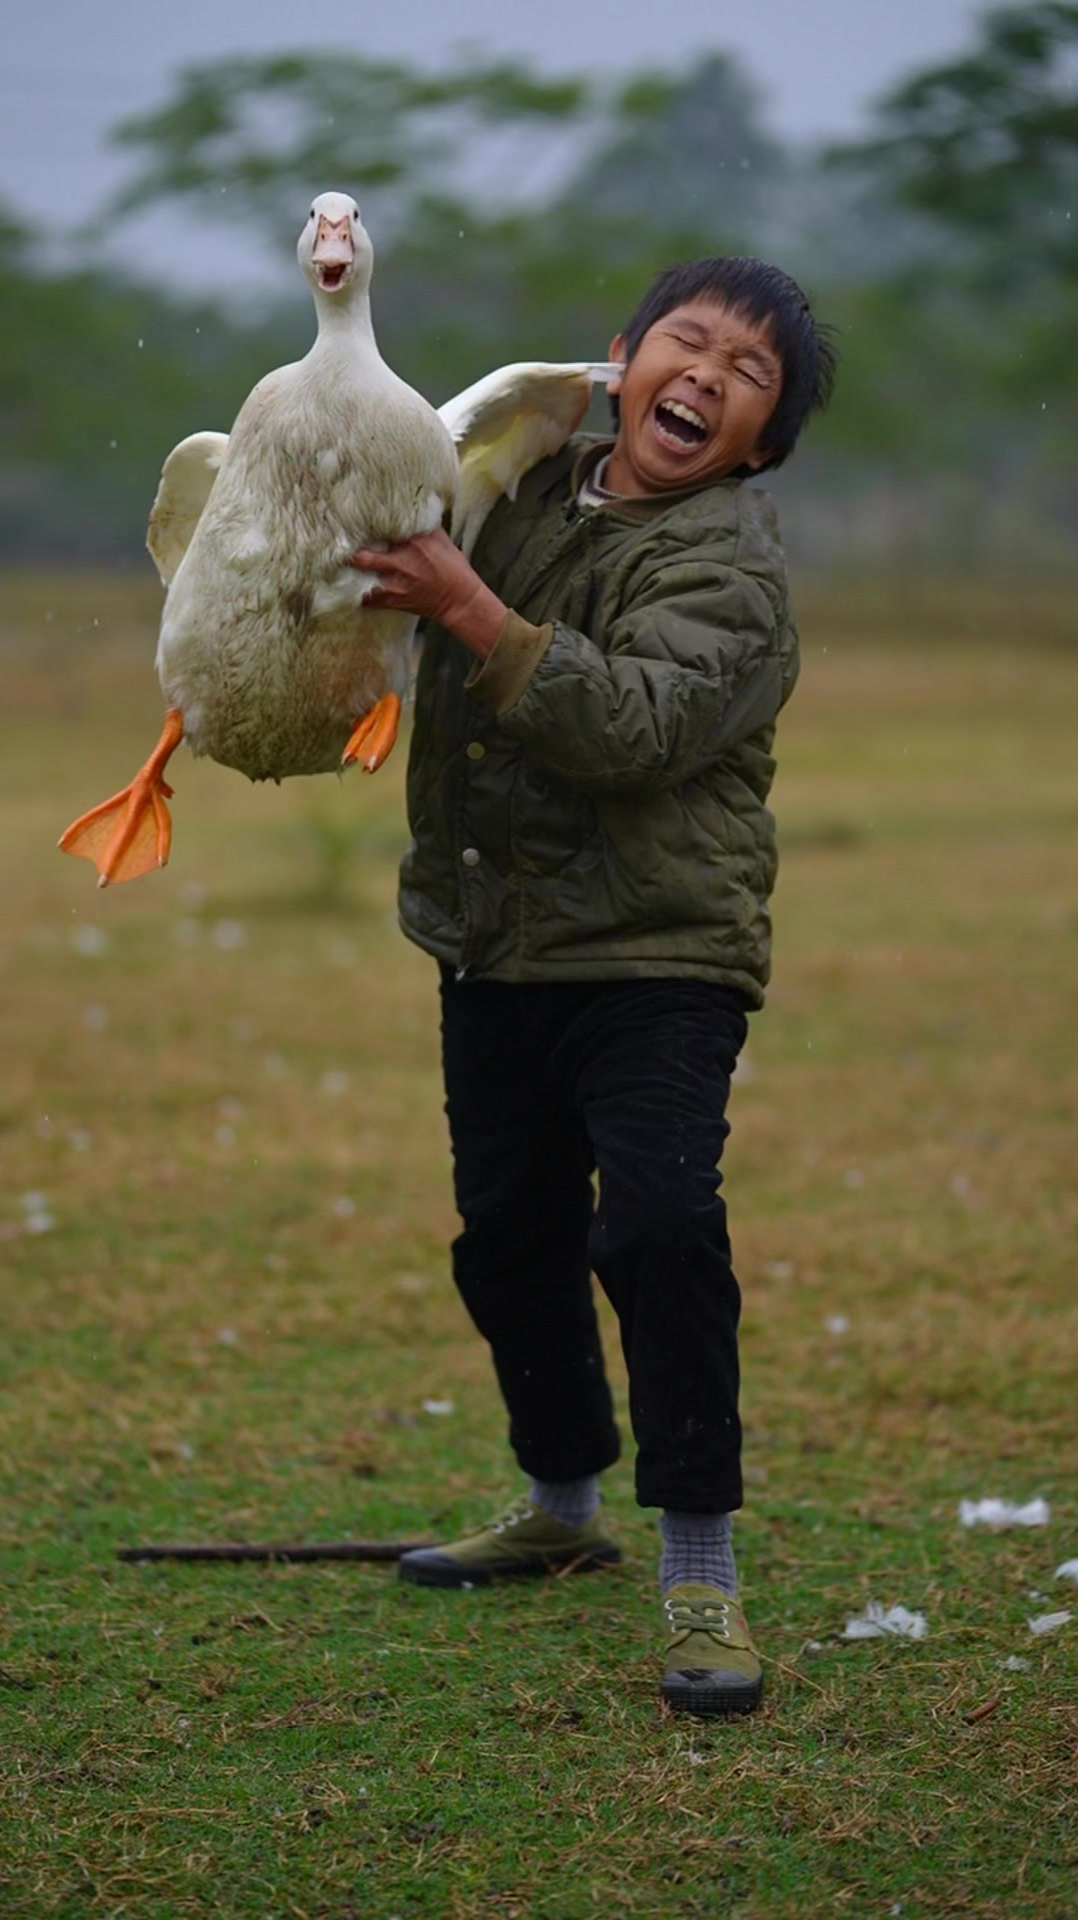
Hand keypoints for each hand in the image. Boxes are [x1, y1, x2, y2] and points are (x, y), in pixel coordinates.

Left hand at [349, 527, 506, 658]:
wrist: (459, 599)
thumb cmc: (452, 566)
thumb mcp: (440, 538)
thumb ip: (421, 524)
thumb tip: (406, 507)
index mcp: (413, 543)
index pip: (382, 529)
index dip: (363, 525)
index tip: (350, 520)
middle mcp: (402, 563)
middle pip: (364, 557)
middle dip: (349, 553)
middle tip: (335, 545)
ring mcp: (396, 585)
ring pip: (361, 580)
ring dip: (349, 574)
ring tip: (336, 566)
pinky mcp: (394, 601)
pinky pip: (367, 600)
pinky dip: (357, 594)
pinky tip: (349, 586)